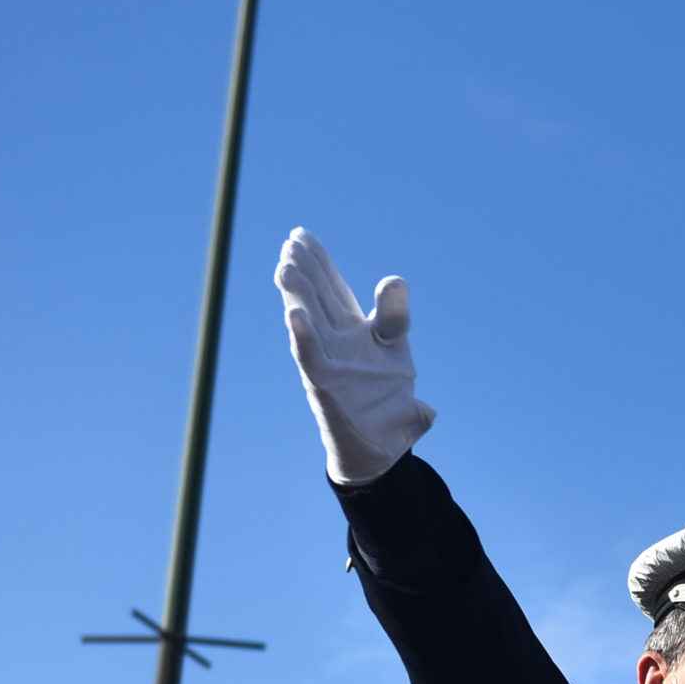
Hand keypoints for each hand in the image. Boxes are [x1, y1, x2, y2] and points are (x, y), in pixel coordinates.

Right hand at [274, 227, 436, 485]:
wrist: (380, 449)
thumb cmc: (390, 403)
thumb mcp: (398, 354)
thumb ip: (394, 315)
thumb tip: (393, 280)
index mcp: (356, 331)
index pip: (336, 288)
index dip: (321, 262)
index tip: (302, 235)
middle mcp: (339, 342)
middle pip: (320, 298)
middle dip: (306, 269)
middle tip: (293, 240)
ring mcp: (331, 362)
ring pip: (310, 320)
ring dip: (298, 294)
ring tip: (286, 264)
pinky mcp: (325, 386)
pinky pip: (311, 357)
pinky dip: (304, 337)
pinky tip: (293, 315)